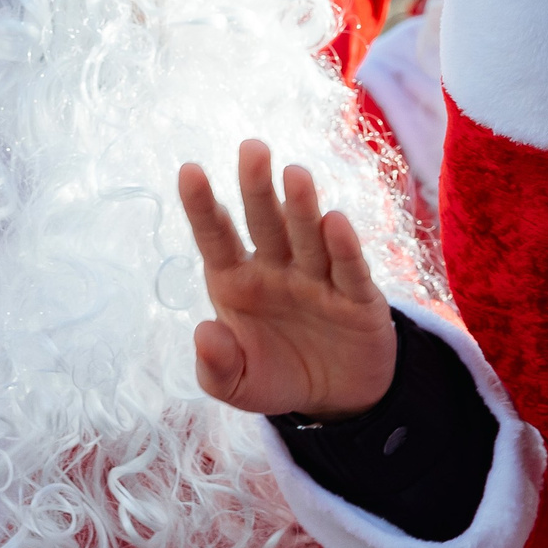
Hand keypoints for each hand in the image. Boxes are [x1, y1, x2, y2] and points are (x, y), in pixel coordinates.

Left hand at [180, 141, 396, 421]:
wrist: (339, 398)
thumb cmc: (279, 376)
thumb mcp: (238, 386)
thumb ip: (215, 367)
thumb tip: (203, 332)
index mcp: (238, 282)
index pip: (216, 238)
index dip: (202, 206)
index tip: (189, 170)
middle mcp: (276, 270)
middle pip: (265, 223)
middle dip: (257, 188)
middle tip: (251, 149)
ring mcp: (318, 279)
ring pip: (308, 237)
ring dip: (302, 207)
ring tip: (294, 174)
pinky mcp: (357, 297)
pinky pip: (349, 269)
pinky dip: (344, 247)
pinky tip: (335, 222)